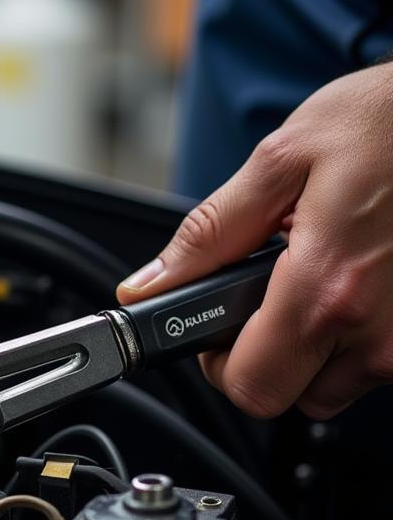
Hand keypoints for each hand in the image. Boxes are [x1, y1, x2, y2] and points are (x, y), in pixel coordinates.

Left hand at [117, 63, 392, 420]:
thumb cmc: (382, 123)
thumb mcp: (279, 161)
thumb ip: (208, 234)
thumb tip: (149, 284)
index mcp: (327, 290)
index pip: (250, 386)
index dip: (216, 363)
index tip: (212, 326)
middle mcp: (378, 331)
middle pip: (289, 397)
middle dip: (259, 357)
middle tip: (261, 296)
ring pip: (334, 384)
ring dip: (310, 346)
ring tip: (316, 274)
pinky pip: (373, 361)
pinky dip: (351, 333)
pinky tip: (352, 278)